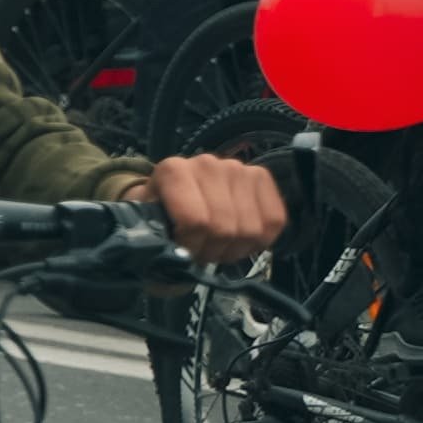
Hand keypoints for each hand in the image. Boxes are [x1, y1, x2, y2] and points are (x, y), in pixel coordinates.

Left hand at [145, 150, 288, 263]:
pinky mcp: (262, 177)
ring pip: (250, 229)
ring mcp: (238, 168)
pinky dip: (259, 241)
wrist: (175, 193)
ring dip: (234, 250)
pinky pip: (275, 220)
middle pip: (224, 228)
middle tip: (201, 252)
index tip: (181, 251)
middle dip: (212, 251)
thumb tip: (176, 258)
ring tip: (218, 246)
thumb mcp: (147, 225)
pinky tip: (240, 240)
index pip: (196, 221)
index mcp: (173, 171)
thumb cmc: (161, 213)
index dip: (191, 246)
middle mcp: (208, 163)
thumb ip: (156, 239)